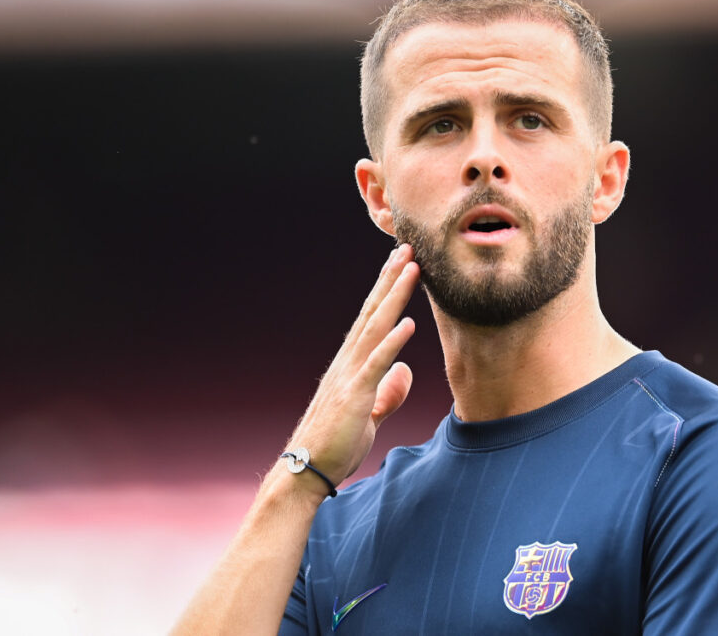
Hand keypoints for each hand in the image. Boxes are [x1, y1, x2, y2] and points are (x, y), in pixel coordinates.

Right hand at [284, 243, 419, 489]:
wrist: (307, 469)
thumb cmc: (336, 443)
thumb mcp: (371, 412)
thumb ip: (389, 390)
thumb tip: (405, 370)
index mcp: (352, 364)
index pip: (372, 319)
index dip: (387, 290)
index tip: (401, 263)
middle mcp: (349, 361)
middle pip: (373, 312)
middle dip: (391, 280)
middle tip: (408, 249)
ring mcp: (350, 376)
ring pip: (375, 328)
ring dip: (394, 297)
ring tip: (411, 269)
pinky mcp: (354, 396)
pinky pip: (375, 364)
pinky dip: (391, 343)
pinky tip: (407, 324)